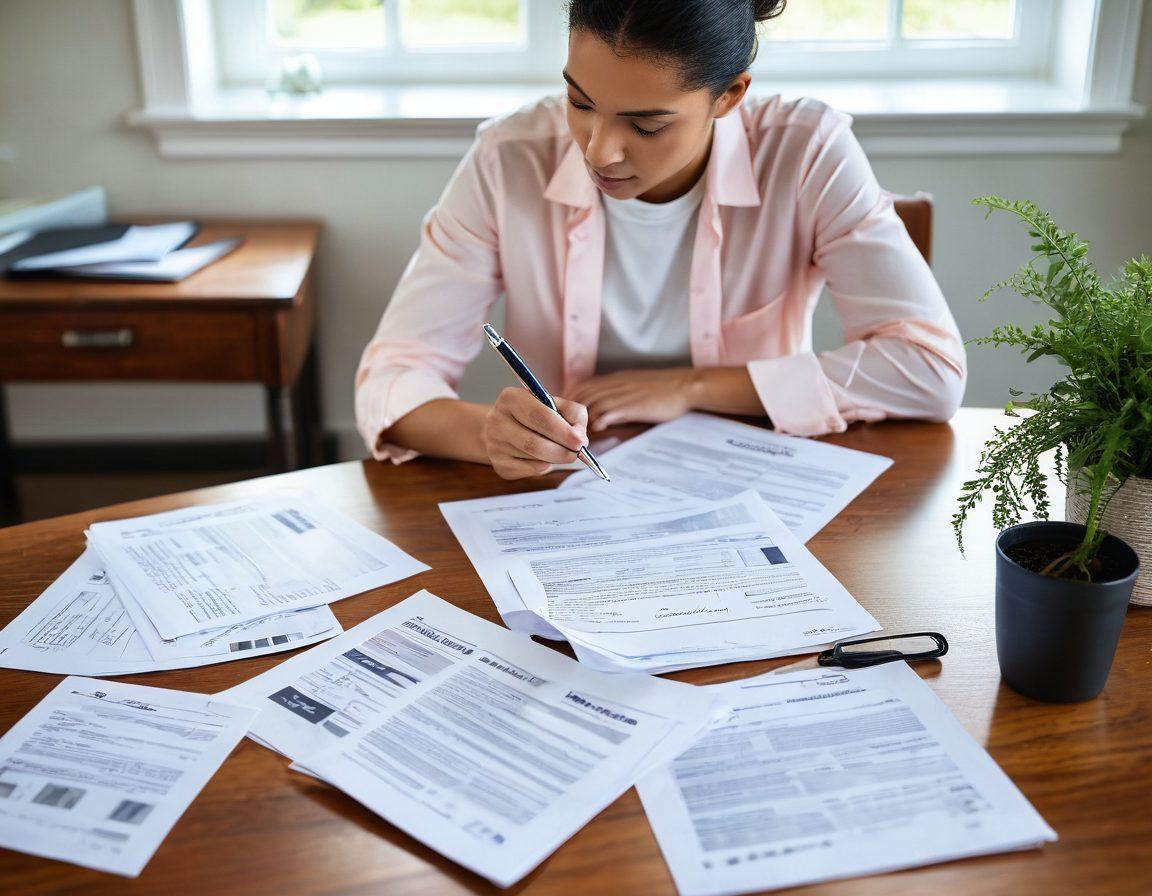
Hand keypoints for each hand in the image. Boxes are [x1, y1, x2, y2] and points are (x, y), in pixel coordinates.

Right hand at [481, 387, 588, 479]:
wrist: (505, 429)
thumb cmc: (535, 414)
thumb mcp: (554, 404)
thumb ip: (572, 413)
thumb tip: (580, 437)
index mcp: (511, 398)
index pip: (539, 416)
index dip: (563, 431)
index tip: (580, 441)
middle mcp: (497, 420)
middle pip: (533, 443)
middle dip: (561, 451)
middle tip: (577, 454)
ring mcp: (495, 445)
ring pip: (534, 459)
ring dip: (555, 458)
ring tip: (563, 452)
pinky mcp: (500, 465)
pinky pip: (531, 470)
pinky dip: (545, 466)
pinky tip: (544, 457)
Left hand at [569, 368, 697, 431]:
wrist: (684, 385)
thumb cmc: (661, 389)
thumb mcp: (633, 387)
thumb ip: (615, 395)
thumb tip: (601, 413)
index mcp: (612, 380)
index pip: (580, 388)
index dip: (569, 403)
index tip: (565, 417)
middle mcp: (612, 385)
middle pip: (580, 397)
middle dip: (570, 414)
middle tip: (566, 430)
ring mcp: (621, 394)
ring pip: (589, 406)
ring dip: (581, 422)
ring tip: (577, 436)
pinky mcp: (631, 405)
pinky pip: (606, 413)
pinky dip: (597, 422)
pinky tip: (596, 431)